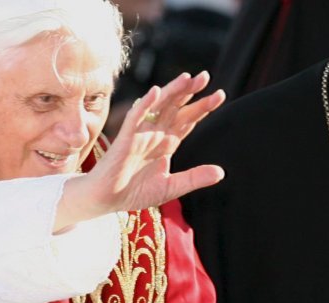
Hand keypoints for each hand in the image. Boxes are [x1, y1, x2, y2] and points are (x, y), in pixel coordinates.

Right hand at [55, 71, 225, 230]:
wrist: (107, 200)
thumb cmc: (134, 192)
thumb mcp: (171, 187)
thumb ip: (194, 178)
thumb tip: (221, 173)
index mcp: (166, 143)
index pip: (187, 120)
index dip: (202, 108)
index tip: (219, 95)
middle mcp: (155, 134)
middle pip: (175, 108)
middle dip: (190, 92)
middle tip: (205, 76)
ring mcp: (140, 134)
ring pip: (158, 107)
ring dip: (172, 91)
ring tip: (187, 78)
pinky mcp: (125, 139)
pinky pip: (135, 118)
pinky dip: (145, 105)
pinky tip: (156, 92)